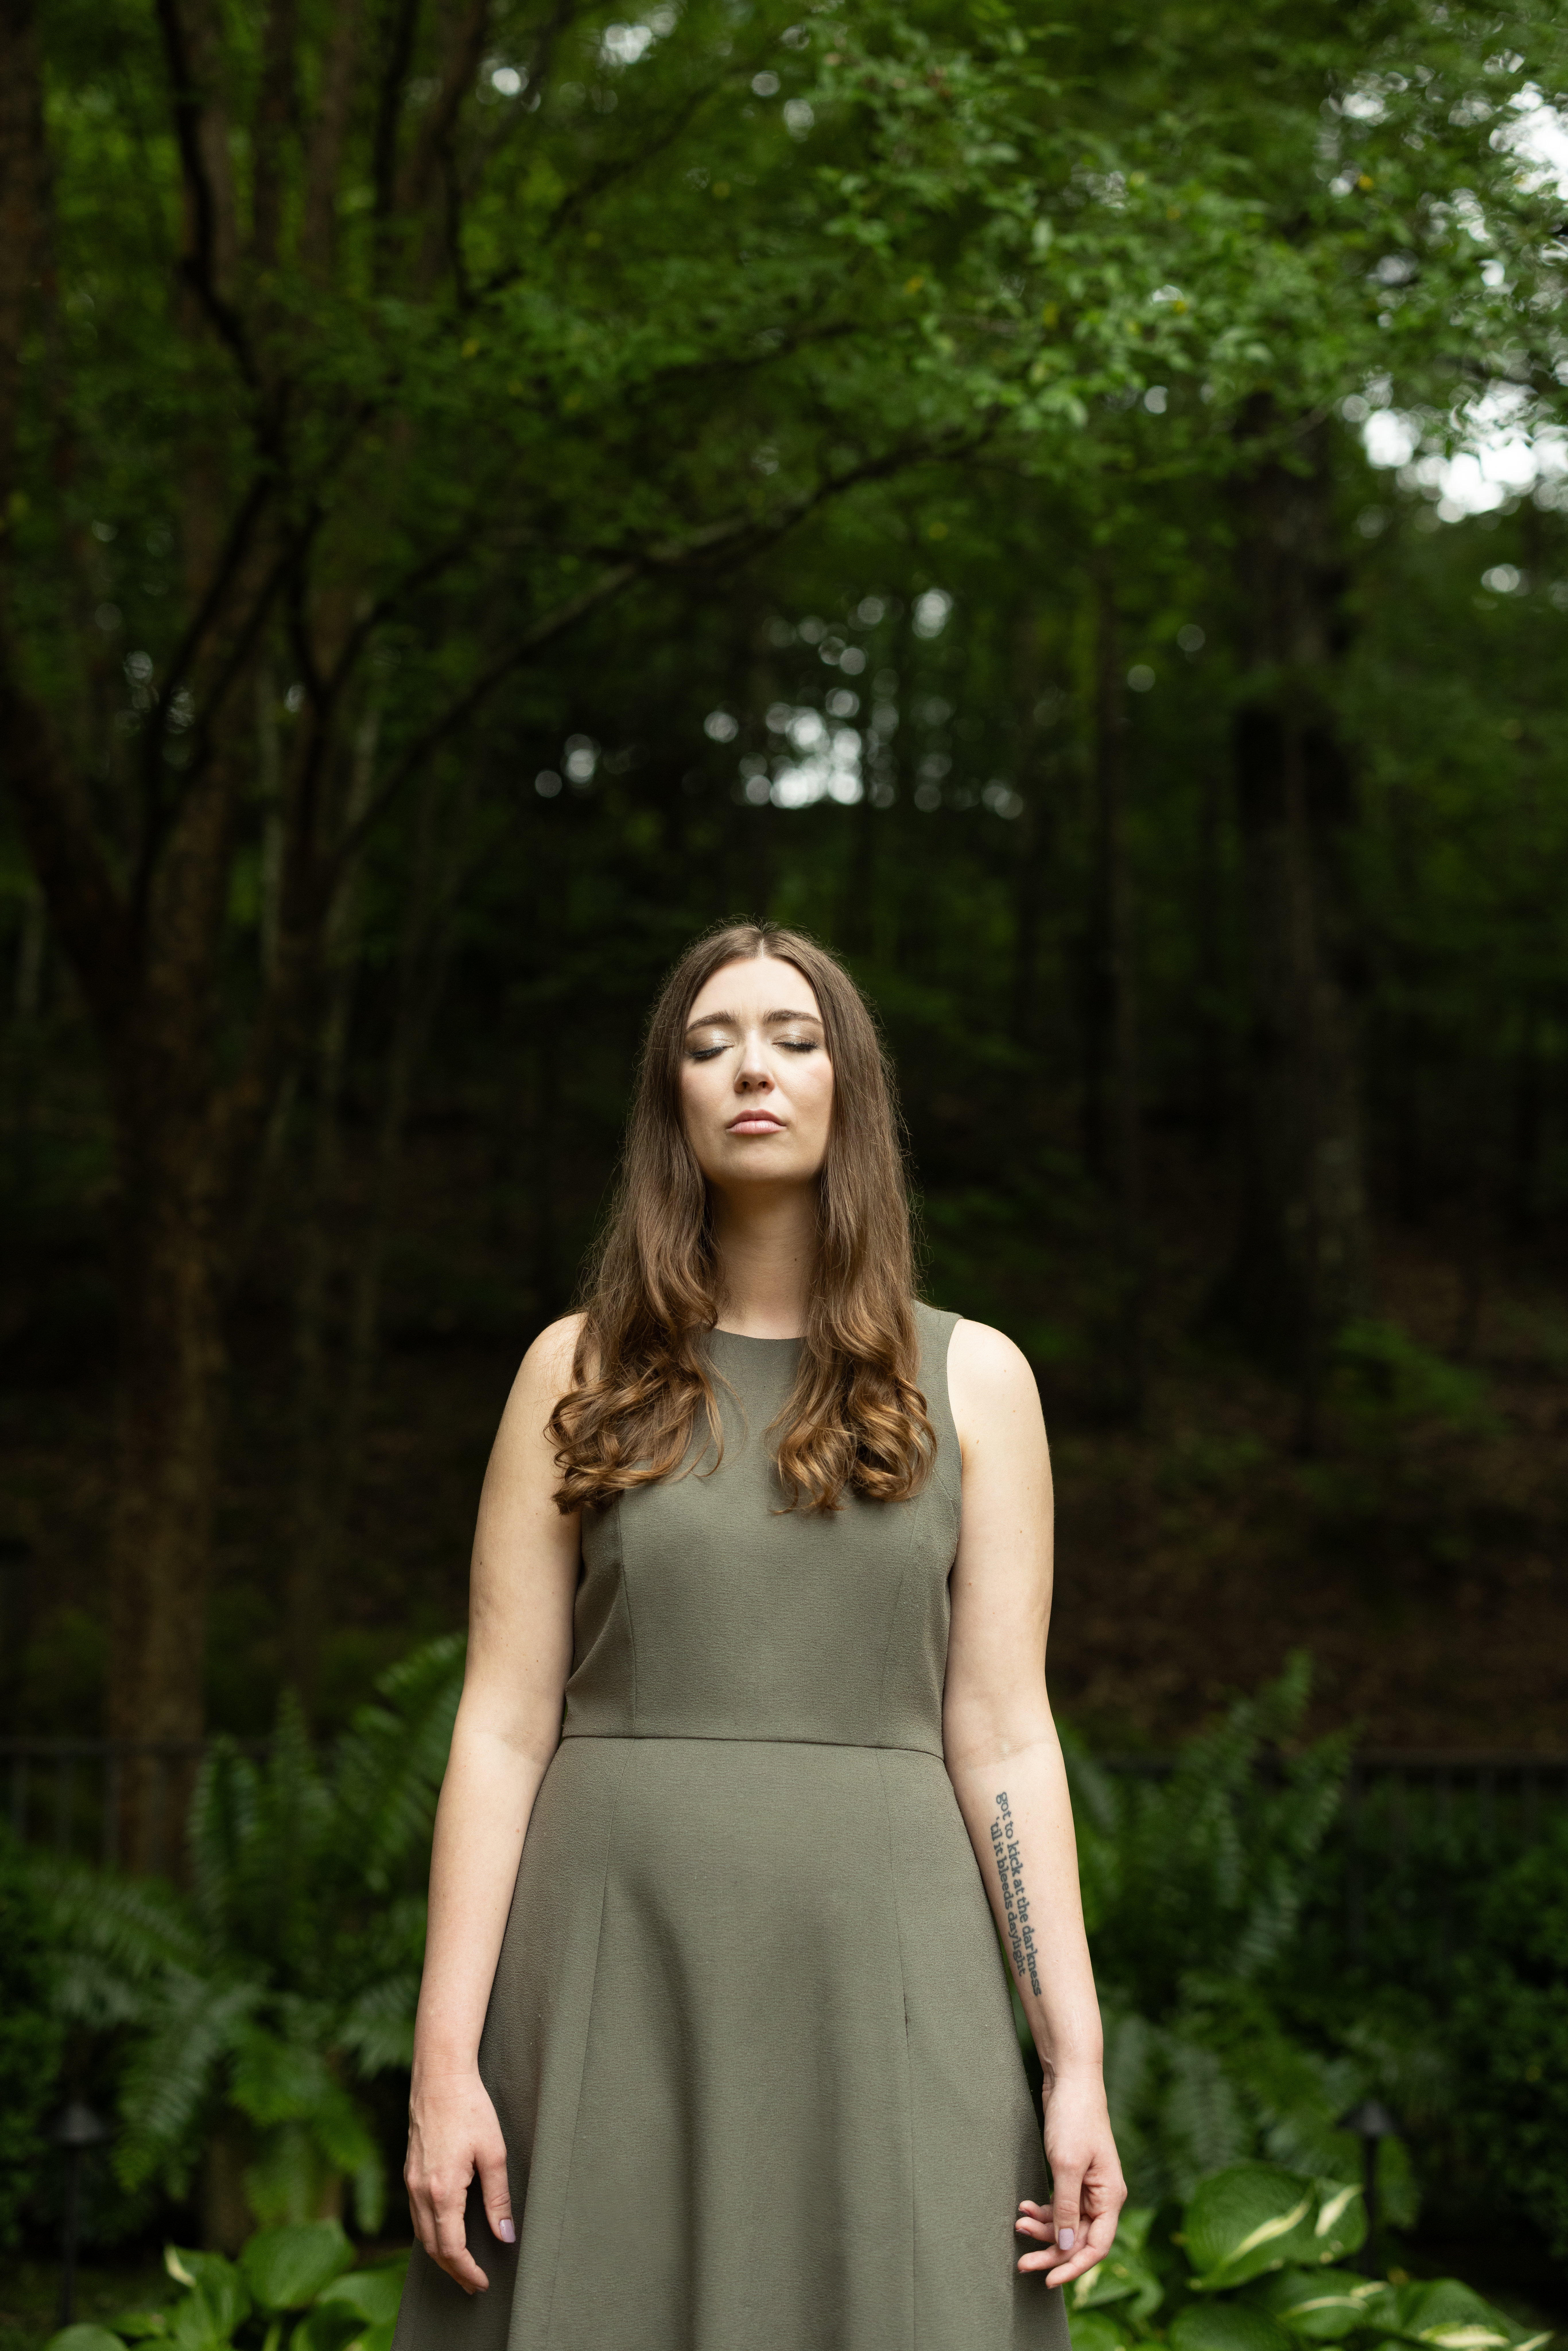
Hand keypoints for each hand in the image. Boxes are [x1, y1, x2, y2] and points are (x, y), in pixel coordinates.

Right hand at [405, 2064, 514, 2293]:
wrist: (439, 2076)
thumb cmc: (470, 2108)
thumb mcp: (493, 2153)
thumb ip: (498, 2199)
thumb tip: (505, 2236)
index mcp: (442, 2190)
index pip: (451, 2248)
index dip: (467, 2271)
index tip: (482, 2283)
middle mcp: (420, 2191)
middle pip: (433, 2247)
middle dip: (453, 2270)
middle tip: (473, 2284)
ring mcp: (411, 2181)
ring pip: (421, 2233)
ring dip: (440, 2254)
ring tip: (461, 2266)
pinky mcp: (410, 2171)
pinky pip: (416, 2215)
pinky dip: (430, 2232)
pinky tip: (444, 2233)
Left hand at [1015, 2066, 1126, 2286]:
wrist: (1069, 2080)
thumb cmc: (1074, 2118)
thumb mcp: (1067, 2166)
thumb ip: (1067, 2209)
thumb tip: (1067, 2248)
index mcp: (1110, 2197)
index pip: (1096, 2247)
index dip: (1073, 2267)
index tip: (1047, 2280)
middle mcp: (1102, 2196)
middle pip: (1079, 2239)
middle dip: (1051, 2252)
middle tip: (1022, 2262)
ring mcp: (1088, 2186)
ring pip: (1066, 2223)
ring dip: (1042, 2229)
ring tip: (1017, 2224)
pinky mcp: (1072, 2175)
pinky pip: (1059, 2205)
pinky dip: (1041, 2210)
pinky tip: (1023, 2207)